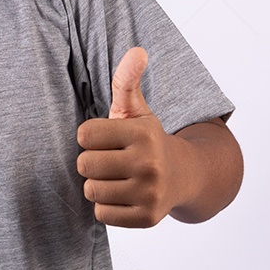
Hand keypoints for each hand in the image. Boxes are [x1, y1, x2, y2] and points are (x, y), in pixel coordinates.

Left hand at [76, 47, 187, 227]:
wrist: (185, 176)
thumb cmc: (147, 141)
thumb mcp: (137, 110)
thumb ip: (127, 81)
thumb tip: (137, 50)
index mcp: (143, 133)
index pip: (84, 135)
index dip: (89, 137)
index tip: (106, 139)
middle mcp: (149, 163)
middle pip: (84, 165)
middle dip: (91, 162)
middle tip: (110, 161)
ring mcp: (150, 193)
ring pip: (91, 191)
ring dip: (97, 186)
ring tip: (117, 178)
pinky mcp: (147, 218)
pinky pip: (101, 214)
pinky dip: (106, 207)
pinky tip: (123, 196)